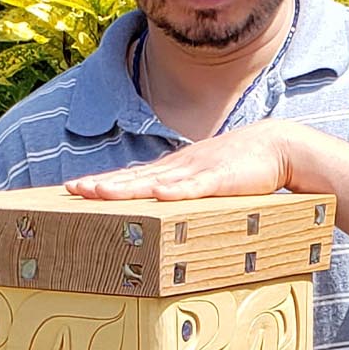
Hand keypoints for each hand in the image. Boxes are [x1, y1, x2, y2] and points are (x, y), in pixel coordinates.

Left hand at [65, 119, 306, 200]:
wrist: (274, 145)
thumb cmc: (237, 166)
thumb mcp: (202, 178)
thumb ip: (181, 191)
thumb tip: (157, 204)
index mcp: (174, 170)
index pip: (132, 177)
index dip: (104, 182)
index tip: (75, 187)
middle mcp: (179, 168)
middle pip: (134, 178)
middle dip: (103, 184)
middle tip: (74, 189)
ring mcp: (198, 171)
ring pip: (156, 181)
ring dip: (127, 187)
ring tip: (100, 192)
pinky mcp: (221, 178)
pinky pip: (196, 187)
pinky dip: (177, 191)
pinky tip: (159, 195)